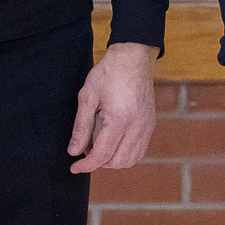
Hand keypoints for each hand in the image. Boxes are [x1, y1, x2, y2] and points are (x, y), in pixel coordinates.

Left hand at [68, 41, 156, 172]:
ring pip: (130, 159)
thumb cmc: (109, 73)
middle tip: (85, 150)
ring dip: (112, 160)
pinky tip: (113, 143)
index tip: (73, 167)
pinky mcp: (150, 123)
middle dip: (98, 163)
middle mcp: (137, 126)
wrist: (133, 57)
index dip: (86, 165)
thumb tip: (74, 151)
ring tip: (99, 146)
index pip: (102, 154)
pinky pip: (140, 150)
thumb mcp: (88, 97)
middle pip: (117, 162)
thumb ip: (81, 127)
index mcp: (120, 119)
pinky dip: (125, 154)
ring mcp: (147, 125)